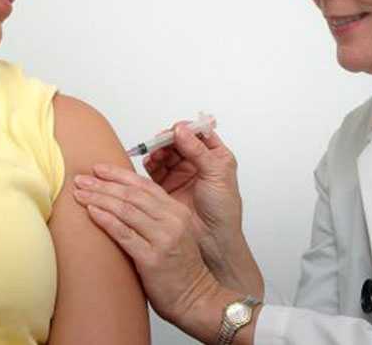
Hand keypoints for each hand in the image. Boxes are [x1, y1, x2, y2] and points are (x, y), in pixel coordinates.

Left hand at [72, 164, 222, 326]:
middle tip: (80, 179)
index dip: (118, 174)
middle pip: (131, 194)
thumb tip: (120, 202)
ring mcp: (163, 238)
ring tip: (79, 193)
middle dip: (103, 184)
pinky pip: (124, 233)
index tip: (98, 169)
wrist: (197, 299)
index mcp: (177, 211)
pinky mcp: (152, 258)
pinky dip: (106, 220)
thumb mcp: (172, 235)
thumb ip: (153, 217)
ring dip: (99, 198)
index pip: (144, 184)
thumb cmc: (180, 270)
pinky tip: (91, 212)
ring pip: (126, 209)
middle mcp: (172, 220)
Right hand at [143, 125, 262, 295]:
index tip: (174, 131)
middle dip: (167, 140)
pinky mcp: (167, 186)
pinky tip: (149, 163)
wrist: (213, 241)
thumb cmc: (223, 210)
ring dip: (158, 151)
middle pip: (178, 142)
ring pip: (165, 154)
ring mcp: (182, 174)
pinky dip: (150, 163)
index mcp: (216, 156)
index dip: (185, 130)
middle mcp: (198, 163)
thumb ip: (198, 151)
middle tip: (159, 142)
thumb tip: (180, 129)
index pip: (197, 134)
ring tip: (154, 155)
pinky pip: (155, 169)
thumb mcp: (215, 175)